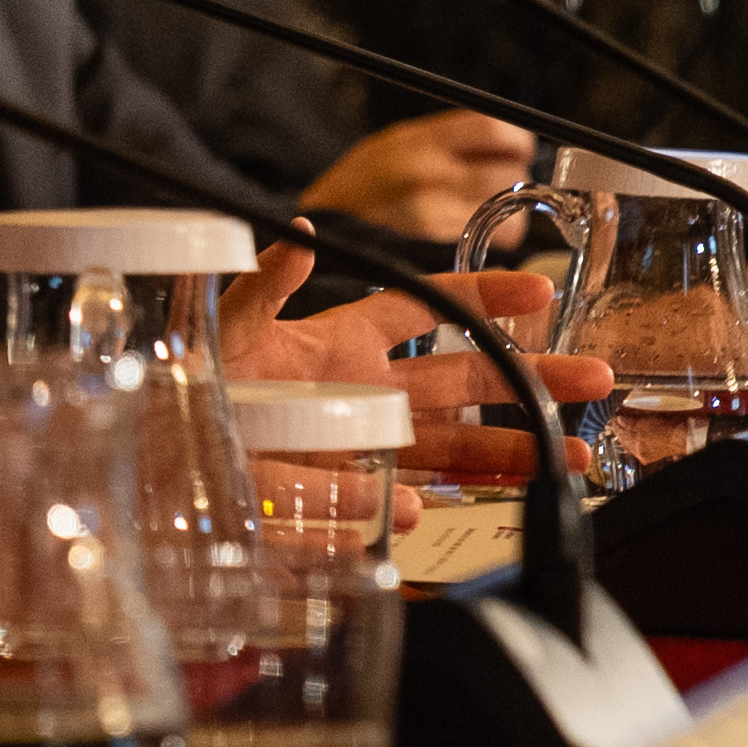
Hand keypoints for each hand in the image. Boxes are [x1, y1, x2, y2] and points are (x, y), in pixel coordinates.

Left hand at [225, 240, 612, 478]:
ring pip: (454, 446)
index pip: (426, 308)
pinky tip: (481, 512)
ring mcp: (361, 445)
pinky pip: (403, 502)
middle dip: (533, 378)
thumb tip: (302, 234)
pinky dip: (437, 506)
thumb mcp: (222, 323)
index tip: (537, 290)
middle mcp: (365, 392)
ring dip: (514, 451)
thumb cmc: (190, 380)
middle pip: (465, 381)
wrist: (152, 452)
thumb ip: (264, 283)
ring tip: (580, 458)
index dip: (481, 296)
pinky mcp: (344, 495)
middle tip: (595, 378)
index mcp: (342, 339)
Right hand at [299, 109, 536, 247]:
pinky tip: (463, 243)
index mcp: (418, 141)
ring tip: (472, 221)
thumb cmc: (353, 193)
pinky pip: (488, 249)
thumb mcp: (392, 145)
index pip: (497, 130)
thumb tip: (507, 143)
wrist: (309, 236)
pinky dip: (487, 248)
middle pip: (510, 175)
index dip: (514, 144)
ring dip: (504, 222)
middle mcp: (428, 174)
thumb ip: (445, 142)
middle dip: (508, 185)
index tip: (512, 153)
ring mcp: (432, 217)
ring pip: (509, 219)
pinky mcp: (434, 255)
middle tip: (490, 192)